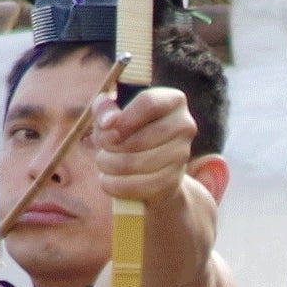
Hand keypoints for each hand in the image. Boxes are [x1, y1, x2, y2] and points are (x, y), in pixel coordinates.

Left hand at [89, 85, 202, 210]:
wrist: (149, 164)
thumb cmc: (128, 129)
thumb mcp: (113, 112)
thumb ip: (105, 107)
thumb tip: (108, 122)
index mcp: (173, 100)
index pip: (148, 103)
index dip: (123, 117)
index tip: (105, 127)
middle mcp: (184, 125)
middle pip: (140, 138)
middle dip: (111, 145)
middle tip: (101, 147)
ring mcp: (182, 155)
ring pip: (136, 163)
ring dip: (109, 165)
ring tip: (104, 162)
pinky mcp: (174, 181)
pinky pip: (138, 186)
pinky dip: (116, 185)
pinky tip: (108, 180)